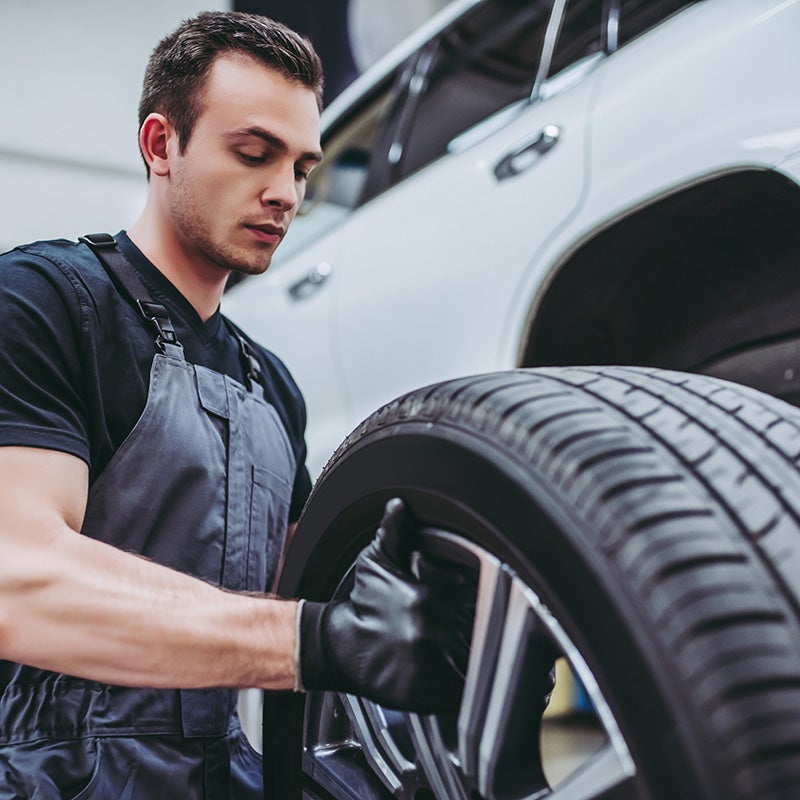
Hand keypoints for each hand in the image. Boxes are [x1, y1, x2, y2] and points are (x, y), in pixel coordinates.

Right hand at [297, 498, 476, 712]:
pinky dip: (472, 685)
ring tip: (484, 655)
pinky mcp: (430, 691)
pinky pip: (466, 690)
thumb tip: (399, 506)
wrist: (337, 647)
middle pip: (482, 627)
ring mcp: (434, 662)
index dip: (488, 599)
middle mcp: (435, 628)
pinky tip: (470, 677)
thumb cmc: (361, 605)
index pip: (477, 596)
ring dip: (485, 658)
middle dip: (488, 628)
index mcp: (430, 595)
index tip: (491, 602)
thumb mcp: (376, 563)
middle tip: (491, 631)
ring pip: (477, 659)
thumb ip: (394, 533)